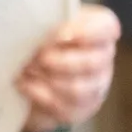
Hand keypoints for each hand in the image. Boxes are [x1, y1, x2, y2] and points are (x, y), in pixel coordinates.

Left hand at [16, 5, 120, 131]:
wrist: (29, 71)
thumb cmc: (40, 39)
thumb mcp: (45, 23)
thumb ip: (47, 23)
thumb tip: (38, 30)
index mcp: (97, 29)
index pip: (107, 27)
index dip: (87, 32)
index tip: (62, 36)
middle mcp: (102, 57)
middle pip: (93, 62)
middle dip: (60, 61)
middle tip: (37, 57)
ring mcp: (95, 86)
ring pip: (78, 88)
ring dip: (47, 80)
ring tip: (26, 70)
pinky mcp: (80, 108)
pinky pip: (63, 106)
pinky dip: (38, 94)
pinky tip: (24, 84)